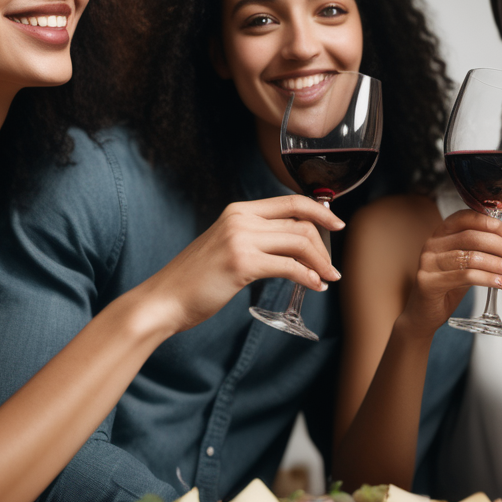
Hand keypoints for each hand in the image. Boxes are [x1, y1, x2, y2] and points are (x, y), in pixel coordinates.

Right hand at [147, 194, 343, 331]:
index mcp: (238, 211)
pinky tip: (313, 286)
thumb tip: (292, 245)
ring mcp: (240, 239)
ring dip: (320, 263)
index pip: (290, 201)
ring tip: (327, 278)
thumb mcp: (226, 246)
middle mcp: (241, 219)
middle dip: (323, 245)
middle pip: (300, 222)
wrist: (164, 299)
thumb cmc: (196, 279)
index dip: (320, 211)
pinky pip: (289, 266)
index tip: (337, 225)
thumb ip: (253, 238)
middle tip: (331, 267)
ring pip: (299, 242)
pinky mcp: (242, 263)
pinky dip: (307, 277)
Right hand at [403, 209, 501, 333]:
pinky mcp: (429, 282)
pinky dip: (490, 280)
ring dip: (500, 265)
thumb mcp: (465, 265)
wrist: (424, 314)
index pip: (471, 218)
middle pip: (473, 237)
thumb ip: (482, 252)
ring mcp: (428, 262)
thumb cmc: (447, 287)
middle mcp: (433, 244)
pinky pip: (466, 276)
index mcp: (442, 233)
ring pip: (472, 257)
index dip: (497, 226)